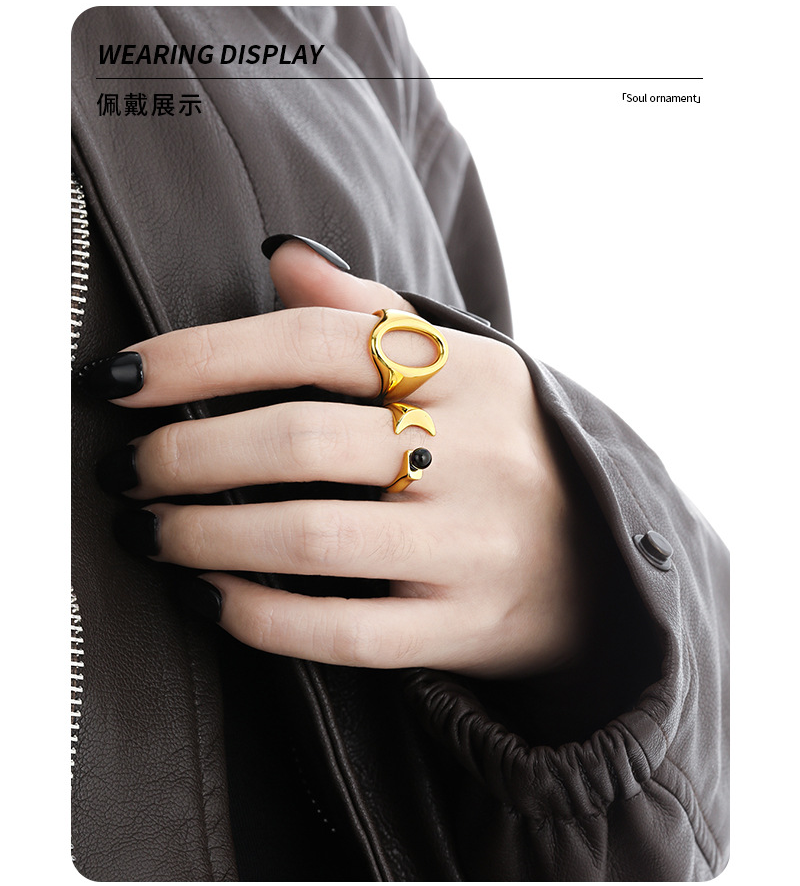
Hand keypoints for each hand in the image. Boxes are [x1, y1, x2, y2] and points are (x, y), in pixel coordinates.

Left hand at [93, 240, 592, 677]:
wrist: (600, 565)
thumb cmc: (503, 451)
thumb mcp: (466, 366)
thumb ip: (374, 311)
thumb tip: (280, 253)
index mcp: (473, 371)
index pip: (315, 340)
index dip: (202, 356)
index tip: (123, 379)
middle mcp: (479, 454)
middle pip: (301, 439)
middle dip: (185, 453)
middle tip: (124, 467)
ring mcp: (473, 547)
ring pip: (311, 538)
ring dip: (202, 534)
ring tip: (147, 529)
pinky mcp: (463, 627)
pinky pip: (342, 632)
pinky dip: (254, 614)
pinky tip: (205, 595)